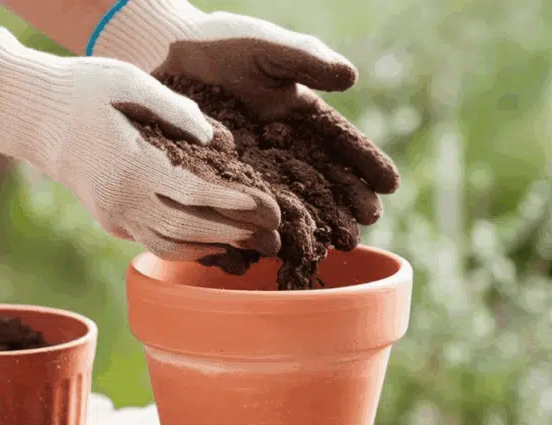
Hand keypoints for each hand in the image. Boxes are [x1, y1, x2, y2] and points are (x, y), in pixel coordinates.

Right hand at [0, 26, 280, 260]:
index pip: (195, 194)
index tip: (264, 204)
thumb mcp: (131, 82)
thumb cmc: (83, 88)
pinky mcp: (108, 219)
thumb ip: (177, 110)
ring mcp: (113, 215)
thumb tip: (219, 139)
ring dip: (213, 247)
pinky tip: (212, 240)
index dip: (233, 203)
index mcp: (132, 166)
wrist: (29, 111)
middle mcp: (123, 200)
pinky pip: (152, 242)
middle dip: (235, 232)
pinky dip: (185, 247)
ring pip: (170, 246)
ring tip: (250, 242)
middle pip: (190, 229)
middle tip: (272, 230)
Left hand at [86, 0, 399, 224]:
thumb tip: (351, 77)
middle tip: (362, 229)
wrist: (163, 57)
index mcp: (300, 119)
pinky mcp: (217, 187)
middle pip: (319, 184)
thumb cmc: (219, 46)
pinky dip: (255, 234)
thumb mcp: (265, 47)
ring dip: (310, 228)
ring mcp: (250, 173)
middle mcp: (281, 152)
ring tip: (330, 245)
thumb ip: (305, 61)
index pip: (340, 145)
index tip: (389, 185)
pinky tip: (273, 250)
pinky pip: (239, 215)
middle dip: (343, 208)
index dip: (365, 165)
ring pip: (287, 205)